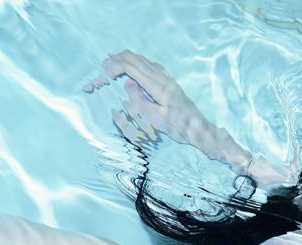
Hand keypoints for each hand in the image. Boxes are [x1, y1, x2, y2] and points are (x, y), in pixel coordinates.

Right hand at [83, 50, 205, 147]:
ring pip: (143, 60)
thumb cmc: (177, 126)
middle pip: (137, 59)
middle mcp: (162, 78)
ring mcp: (166, 78)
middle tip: (104, 65)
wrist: (197, 128)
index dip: (116, 67)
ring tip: (114, 63)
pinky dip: (137, 63)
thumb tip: (128, 83)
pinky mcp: (169, 82)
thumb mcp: (156, 118)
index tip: (104, 73)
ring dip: (127, 60)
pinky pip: (150, 66)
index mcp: (157, 86)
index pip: (132, 67)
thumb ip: (140, 100)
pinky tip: (134, 67)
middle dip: (118, 59)